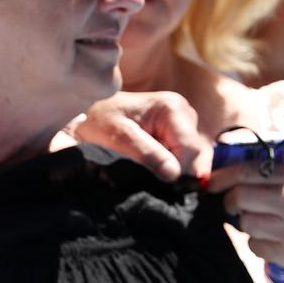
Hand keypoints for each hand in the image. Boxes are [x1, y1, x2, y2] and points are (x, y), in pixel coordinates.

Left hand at [71, 91, 210, 180]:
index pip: (190, 149)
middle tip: (143, 169)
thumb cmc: (99, 121)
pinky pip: (185, 158)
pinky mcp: (179, 135)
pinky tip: (152, 166)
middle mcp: (185, 113)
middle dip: (173, 169)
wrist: (89, 114)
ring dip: (171, 169)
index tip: (150, 175)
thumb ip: (146, 153)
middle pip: (194, 155)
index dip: (175, 168)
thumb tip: (173, 174)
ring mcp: (184, 124)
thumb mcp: (118, 137)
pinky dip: (171, 167)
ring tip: (144, 164)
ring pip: (192, 159)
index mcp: (172, 107)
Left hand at [206, 160, 283, 274]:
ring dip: (247, 224)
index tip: (210, 183)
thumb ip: (271, 173)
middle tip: (234, 205)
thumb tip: (224, 169)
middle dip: (230, 202)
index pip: (245, 171)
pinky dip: (258, 244)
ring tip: (265, 223)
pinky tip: (275, 239)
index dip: (222, 177)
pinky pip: (254, 246)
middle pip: (239, 198)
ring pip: (245, 224)